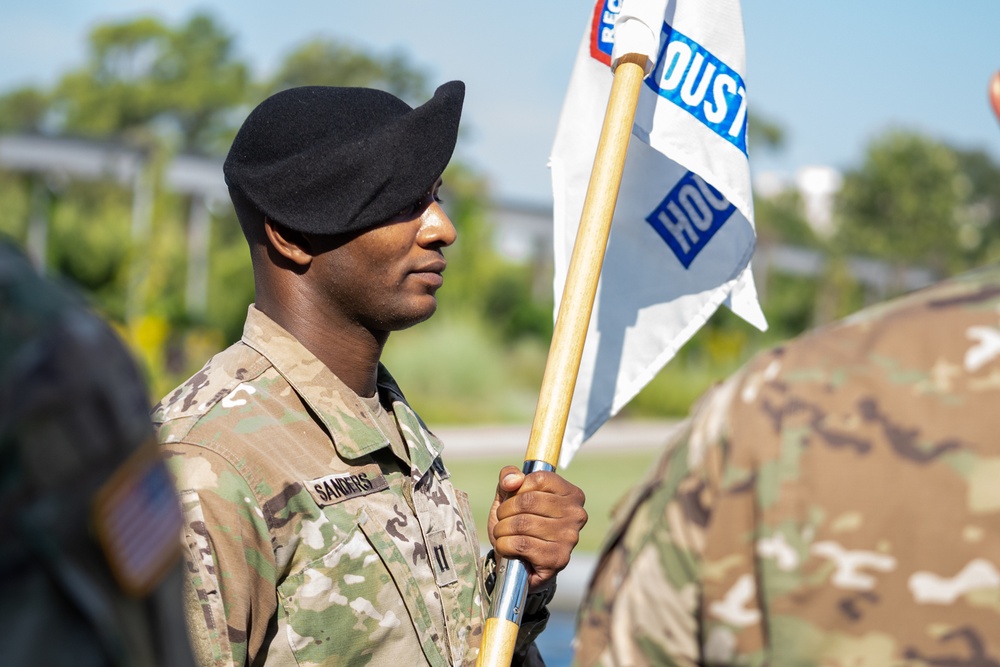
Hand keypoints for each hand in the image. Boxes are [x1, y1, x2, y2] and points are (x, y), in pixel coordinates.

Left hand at [487, 465, 587, 591]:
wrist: (520, 564)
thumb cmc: (517, 524)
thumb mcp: (510, 495)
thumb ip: (509, 478)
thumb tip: (513, 480)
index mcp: (571, 494)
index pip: (539, 479)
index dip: (516, 489)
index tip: (510, 499)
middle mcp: (576, 514)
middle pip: (529, 501)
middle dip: (505, 511)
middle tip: (501, 520)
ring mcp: (570, 537)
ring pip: (523, 523)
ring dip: (502, 529)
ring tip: (502, 534)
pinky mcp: (558, 559)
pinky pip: (522, 544)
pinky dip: (504, 545)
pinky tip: (506, 547)